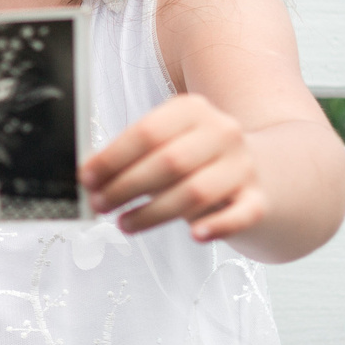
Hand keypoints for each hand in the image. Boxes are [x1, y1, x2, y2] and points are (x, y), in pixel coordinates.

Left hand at [81, 93, 263, 241]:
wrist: (253, 170)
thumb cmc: (192, 159)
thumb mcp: (162, 145)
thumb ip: (129, 156)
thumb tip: (89, 174)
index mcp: (192, 110)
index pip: (147, 132)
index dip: (112, 159)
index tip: (87, 178)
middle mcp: (222, 133)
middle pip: (169, 162)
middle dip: (126, 187)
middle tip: (100, 204)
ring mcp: (243, 166)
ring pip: (195, 192)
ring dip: (153, 213)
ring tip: (124, 223)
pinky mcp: (257, 198)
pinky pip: (240, 214)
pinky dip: (218, 226)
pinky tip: (195, 234)